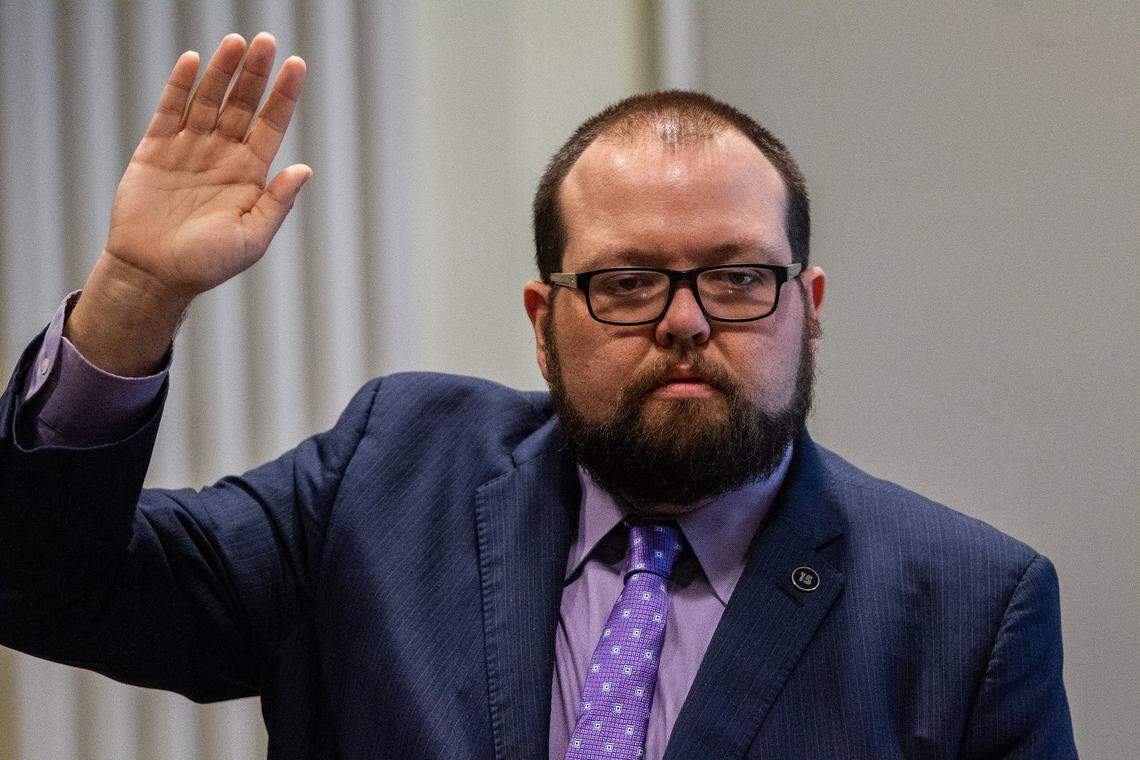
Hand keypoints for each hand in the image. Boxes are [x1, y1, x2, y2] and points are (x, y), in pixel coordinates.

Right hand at [105, 32, 308, 298]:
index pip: (272, 124)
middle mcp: (223, 155)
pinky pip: (170, 110)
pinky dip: (181, 85)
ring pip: (210, 99)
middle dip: (255, 73)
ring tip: (237, 42)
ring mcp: (190, 149)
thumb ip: (277, 203)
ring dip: (223, 71)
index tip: (296, 65)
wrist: (153, 274)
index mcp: (251, 174)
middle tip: (266, 40)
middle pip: (243, 104)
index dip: (284, 95)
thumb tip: (304, 169)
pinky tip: (194, 60)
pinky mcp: (156, 149)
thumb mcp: (252, 239)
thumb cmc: (206, 264)